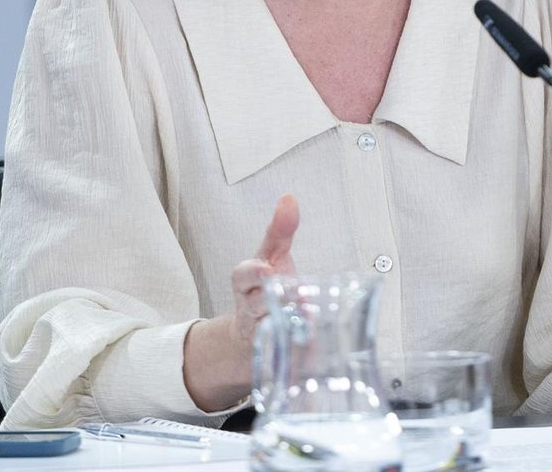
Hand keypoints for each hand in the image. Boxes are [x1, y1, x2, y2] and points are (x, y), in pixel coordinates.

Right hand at [229, 194, 299, 349]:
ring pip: (270, 328)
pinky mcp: (276, 353)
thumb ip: (281, 229)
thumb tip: (288, 198)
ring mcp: (261, 333)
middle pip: (257, 303)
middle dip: (277, 297)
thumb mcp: (273, 256)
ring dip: (288, 320)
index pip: (243, 276)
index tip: (268, 270)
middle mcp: (249, 308)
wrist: (256, 333)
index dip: (254, 273)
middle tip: (296, 292)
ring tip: (304, 313)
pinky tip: (309, 339)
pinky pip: (285, 352)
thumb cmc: (268, 287)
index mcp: (246, 283)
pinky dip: (297, 347)